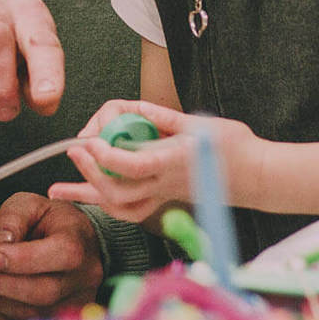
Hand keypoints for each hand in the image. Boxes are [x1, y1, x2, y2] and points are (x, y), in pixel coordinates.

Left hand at [0, 193, 102, 319]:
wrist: (74, 241)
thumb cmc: (53, 222)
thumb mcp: (30, 204)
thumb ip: (11, 219)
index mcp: (78, 241)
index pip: (60, 255)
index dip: (22, 260)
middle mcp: (82, 276)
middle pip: (43, 292)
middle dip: (1, 283)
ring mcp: (74, 302)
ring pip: (33, 314)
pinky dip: (2, 310)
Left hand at [48, 100, 262, 225]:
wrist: (257, 177)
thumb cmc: (234, 146)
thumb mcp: (199, 123)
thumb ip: (163, 117)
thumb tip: (134, 109)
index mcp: (173, 161)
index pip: (132, 165)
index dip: (107, 154)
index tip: (91, 139)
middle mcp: (165, 184)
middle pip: (119, 190)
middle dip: (90, 172)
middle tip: (75, 150)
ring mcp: (165, 197)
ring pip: (120, 207)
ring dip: (89, 195)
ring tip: (61, 188)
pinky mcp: (165, 202)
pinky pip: (130, 210)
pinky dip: (106, 203)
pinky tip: (88, 196)